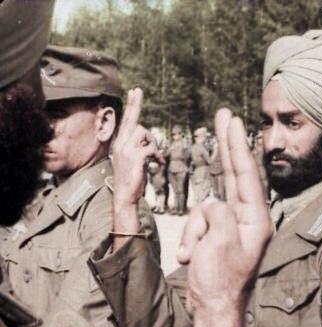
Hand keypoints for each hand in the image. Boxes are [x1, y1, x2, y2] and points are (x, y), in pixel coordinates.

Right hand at [111, 88, 162, 208]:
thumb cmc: (131, 180)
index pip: (125, 121)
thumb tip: (148, 141)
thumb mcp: (133, 161)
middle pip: (132, 119)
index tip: (133, 92)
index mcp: (119, 143)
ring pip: (144, 133)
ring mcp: (126, 149)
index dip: (131, 106)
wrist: (124, 196)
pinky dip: (157, 155)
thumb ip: (138, 148)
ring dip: (153, 143)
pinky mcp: (135, 157)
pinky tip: (158, 164)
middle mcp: (121, 143)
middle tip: (138, 90)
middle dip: (136, 104)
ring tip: (156, 157)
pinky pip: (150, 147)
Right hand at [177, 108, 271, 326]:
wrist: (212, 311)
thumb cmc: (220, 281)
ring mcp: (232, 230)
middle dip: (226, 149)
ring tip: (194, 255)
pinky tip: (188, 259)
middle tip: (225, 116)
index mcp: (257, 221)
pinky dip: (189, 240)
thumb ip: (217, 213)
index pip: (247, 175)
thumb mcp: (220, 241)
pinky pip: (198, 226)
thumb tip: (212, 205)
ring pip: (204, 209)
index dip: (237, 145)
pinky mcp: (217, 238)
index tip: (232, 119)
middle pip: (235, 177)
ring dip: (193, 231)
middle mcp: (248, 222)